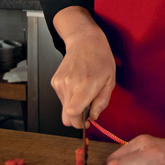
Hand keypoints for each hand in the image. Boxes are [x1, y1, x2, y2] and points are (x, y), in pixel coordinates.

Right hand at [51, 7, 116, 128]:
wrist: (84, 41)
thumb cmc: (100, 59)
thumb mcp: (110, 80)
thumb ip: (102, 101)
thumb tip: (93, 116)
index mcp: (86, 85)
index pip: (73, 113)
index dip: (79, 122)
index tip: (86, 121)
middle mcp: (70, 84)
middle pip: (66, 116)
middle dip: (76, 118)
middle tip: (87, 111)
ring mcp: (60, 83)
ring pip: (63, 108)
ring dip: (73, 106)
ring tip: (83, 91)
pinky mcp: (54, 81)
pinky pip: (61, 99)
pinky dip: (69, 97)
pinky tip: (77, 86)